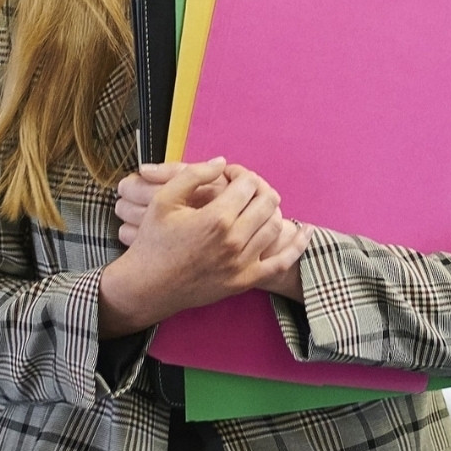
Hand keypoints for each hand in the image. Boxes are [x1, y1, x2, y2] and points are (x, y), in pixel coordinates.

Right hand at [98, 158, 309, 336]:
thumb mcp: (165, 199)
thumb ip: (195, 174)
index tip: (228, 175)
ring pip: (275, 226)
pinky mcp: (244, 282)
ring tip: (255, 205)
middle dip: (258, 187)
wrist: (146, 287)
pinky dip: (297, 246)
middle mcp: (234, 241)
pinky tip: (305, 231)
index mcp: (216, 218)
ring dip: (270, 210)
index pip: (248, 184)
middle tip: (243, 188)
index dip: (240, 173)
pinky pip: (281, 263)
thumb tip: (223, 163)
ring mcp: (242, 264)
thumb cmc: (152, 241)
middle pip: (267, 201)